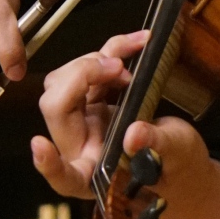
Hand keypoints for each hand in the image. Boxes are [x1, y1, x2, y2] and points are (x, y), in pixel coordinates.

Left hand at [32, 31, 219, 218]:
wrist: (180, 151)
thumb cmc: (176, 162)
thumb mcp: (174, 154)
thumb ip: (154, 144)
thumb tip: (134, 134)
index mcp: (95, 172)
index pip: (64, 176)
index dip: (49, 164)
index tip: (39, 145)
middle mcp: (82, 144)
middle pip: (57, 107)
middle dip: (80, 78)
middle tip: (118, 69)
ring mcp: (86, 118)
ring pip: (67, 81)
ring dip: (96, 59)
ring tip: (133, 55)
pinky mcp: (96, 97)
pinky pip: (92, 67)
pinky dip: (114, 50)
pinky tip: (136, 42)